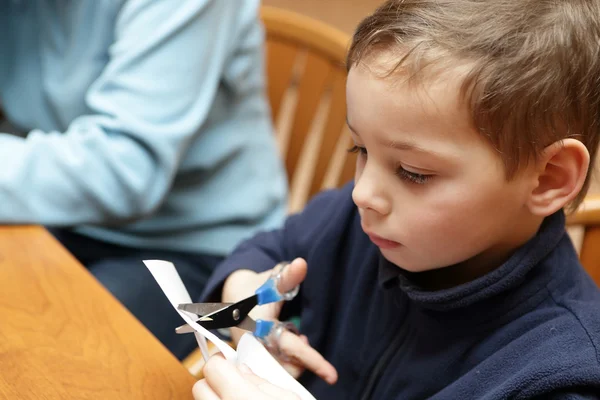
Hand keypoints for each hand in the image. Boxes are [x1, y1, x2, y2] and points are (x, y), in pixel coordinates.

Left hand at [193, 355, 299, 399]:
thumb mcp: (288, 397)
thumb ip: (261, 381)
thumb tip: (243, 371)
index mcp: (240, 397)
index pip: (212, 367)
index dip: (221, 362)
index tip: (229, 363)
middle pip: (199, 388)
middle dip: (213, 382)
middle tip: (232, 382)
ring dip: (215, 397)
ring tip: (236, 397)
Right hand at [222, 258, 337, 383]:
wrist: (233, 296)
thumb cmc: (255, 288)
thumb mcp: (271, 280)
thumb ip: (287, 275)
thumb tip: (301, 263)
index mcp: (258, 328)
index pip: (290, 347)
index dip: (312, 359)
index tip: (331, 374)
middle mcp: (254, 346)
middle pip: (285, 368)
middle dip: (302, 363)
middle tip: (306, 341)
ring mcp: (252, 355)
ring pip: (280, 372)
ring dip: (295, 362)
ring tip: (298, 341)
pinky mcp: (253, 359)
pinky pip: (274, 370)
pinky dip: (286, 364)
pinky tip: (291, 349)